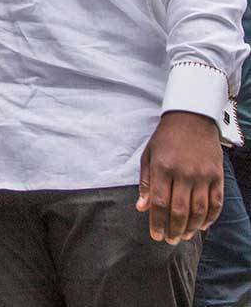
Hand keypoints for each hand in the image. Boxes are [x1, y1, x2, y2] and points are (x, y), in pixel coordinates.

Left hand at [136, 111, 223, 243]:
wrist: (191, 118)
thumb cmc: (165, 139)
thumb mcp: (148, 156)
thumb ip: (146, 183)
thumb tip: (142, 207)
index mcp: (163, 168)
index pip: (159, 203)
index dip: (157, 222)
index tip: (155, 235)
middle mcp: (184, 173)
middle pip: (179, 210)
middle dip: (173, 229)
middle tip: (169, 240)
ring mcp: (203, 175)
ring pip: (199, 210)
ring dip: (191, 227)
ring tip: (183, 236)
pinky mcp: (217, 175)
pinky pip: (216, 202)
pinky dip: (210, 217)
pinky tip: (202, 226)